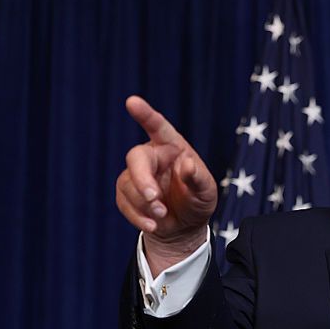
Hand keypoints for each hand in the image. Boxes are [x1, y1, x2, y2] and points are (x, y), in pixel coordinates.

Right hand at [116, 96, 216, 273]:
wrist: (184, 226)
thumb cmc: (198, 201)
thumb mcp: (206, 192)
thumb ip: (198, 178)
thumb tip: (187, 164)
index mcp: (172, 147)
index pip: (158, 127)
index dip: (145, 115)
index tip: (132, 102)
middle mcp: (152, 157)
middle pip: (136, 158)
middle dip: (142, 179)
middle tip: (154, 197)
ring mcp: (136, 175)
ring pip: (128, 184)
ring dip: (144, 204)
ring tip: (162, 215)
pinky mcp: (126, 193)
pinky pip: (123, 202)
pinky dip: (137, 216)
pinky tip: (153, 225)